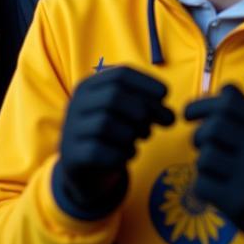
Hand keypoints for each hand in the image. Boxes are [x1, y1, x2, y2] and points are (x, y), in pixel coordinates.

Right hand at [53, 66, 173, 220]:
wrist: (84, 169)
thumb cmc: (111, 135)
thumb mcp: (125, 115)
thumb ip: (147, 109)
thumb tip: (171, 115)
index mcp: (88, 87)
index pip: (119, 75)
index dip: (146, 83)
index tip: (165, 95)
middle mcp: (76, 104)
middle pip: (113, 96)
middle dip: (143, 109)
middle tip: (159, 124)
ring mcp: (72, 129)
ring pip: (106, 124)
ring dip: (132, 134)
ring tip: (139, 139)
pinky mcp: (73, 155)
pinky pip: (99, 151)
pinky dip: (121, 154)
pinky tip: (126, 155)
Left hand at [187, 85, 243, 243]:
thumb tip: (220, 92)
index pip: (229, 100)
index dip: (202, 105)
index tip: (189, 114)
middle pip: (213, 127)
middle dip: (200, 135)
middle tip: (202, 145)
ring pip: (205, 156)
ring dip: (203, 162)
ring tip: (217, 170)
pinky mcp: (240, 202)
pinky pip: (201, 184)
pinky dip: (203, 186)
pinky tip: (218, 190)